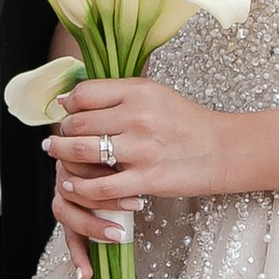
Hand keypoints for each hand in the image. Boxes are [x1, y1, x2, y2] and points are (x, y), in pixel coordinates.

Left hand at [48, 75, 231, 271]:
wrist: (222, 150)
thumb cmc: (187, 122)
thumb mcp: (155, 94)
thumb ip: (116, 94)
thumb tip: (70, 99)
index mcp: (138, 92)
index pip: (84, 94)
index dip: (68, 105)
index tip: (65, 113)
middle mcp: (138, 117)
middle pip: (78, 123)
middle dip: (62, 133)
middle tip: (57, 138)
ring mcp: (141, 150)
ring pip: (82, 152)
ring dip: (63, 155)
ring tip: (56, 155)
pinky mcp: (146, 179)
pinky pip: (100, 186)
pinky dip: (81, 186)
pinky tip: (73, 183)